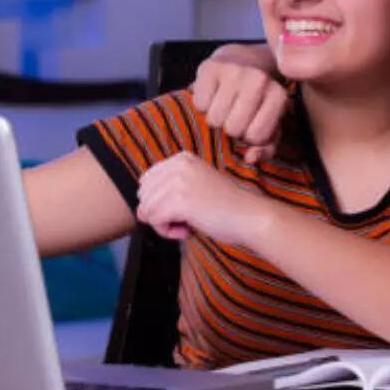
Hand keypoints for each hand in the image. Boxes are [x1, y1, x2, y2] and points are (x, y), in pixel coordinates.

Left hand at [135, 151, 272, 245]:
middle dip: (159, 212)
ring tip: (187, 224)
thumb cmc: (225, 208)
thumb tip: (140, 210)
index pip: (147, 181)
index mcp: (182, 158)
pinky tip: (187, 230)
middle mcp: (178, 164)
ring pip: (146, 209)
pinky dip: (167, 231)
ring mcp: (178, 181)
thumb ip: (171, 188)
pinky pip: (154, 220)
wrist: (249, 217)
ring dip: (163, 224)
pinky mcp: (179, 200)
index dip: (160, 201)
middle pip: (143, 195)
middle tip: (186, 219)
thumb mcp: (196, 186)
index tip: (185, 208)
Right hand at [192, 52, 287, 163]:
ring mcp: (234, 71)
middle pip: (233, 128)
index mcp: (278, 95)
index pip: (256, 136)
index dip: (249, 136)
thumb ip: (265, 149)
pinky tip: (212, 96)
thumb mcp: (269, 126)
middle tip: (233, 115)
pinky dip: (202, 105)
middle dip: (230, 128)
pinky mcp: (210, 67)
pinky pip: (199, 104)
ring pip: (214, 119)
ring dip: (215, 118)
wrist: (240, 62)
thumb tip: (250, 158)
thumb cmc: (256, 103)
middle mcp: (259, 79)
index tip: (250, 125)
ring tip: (223, 106)